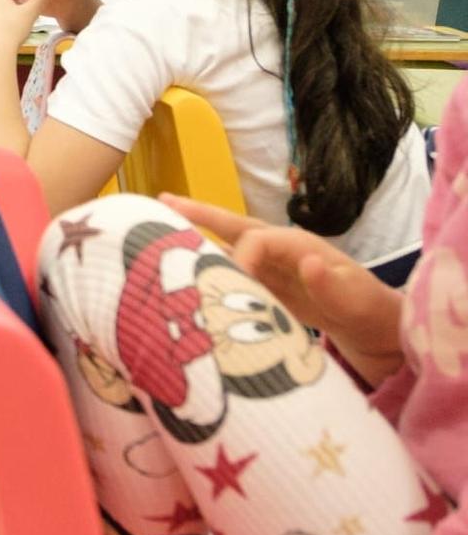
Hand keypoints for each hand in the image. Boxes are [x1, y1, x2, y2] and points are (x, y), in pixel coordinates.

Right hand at [162, 195, 405, 383]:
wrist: (378, 333)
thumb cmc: (372, 312)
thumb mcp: (358, 302)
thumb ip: (332, 286)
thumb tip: (306, 261)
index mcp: (298, 245)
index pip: (256, 239)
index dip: (239, 255)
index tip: (230, 282)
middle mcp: (279, 251)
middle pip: (232, 228)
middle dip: (197, 215)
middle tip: (160, 202)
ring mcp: (270, 270)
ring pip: (226, 251)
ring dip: (194, 243)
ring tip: (156, 235)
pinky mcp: (265, 289)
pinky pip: (231, 277)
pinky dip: (206, 275)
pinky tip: (181, 279)